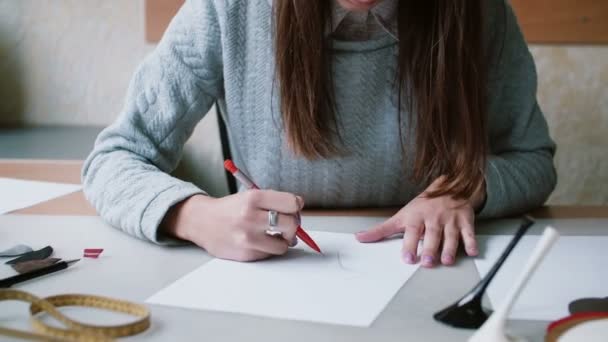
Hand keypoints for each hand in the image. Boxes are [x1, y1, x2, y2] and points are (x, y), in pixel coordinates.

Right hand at [162, 190, 303, 261]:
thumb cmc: (230, 209)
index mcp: (253, 198)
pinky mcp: (245, 254)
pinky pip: (270, 254)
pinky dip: (268, 249)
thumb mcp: (250, 196)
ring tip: (272, 235)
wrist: (201, 221)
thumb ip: (274, 202)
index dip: (296, 207)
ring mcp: (247, 238)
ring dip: (282, 241)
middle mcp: (250, 217)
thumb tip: (299, 211)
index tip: (293, 208)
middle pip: (292, 224)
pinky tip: (258, 242)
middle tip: (285, 225)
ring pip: (284, 245)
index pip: (292, 203)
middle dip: (292, 225)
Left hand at [356, 177, 484, 266]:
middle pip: (432, 235)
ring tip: (447, 261)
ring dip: (449, 248)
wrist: (449, 187)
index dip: (409, 244)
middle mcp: (433, 218)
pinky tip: (471, 252)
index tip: (407, 258)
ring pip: (451, 235)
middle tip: (428, 262)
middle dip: (430, 248)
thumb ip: (381, 230)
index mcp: (416, 217)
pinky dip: (471, 242)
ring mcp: (450, 219)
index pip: (412, 231)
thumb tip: (358, 238)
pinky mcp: (465, 220)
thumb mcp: (401, 216)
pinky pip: (469, 232)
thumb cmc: (422, 206)